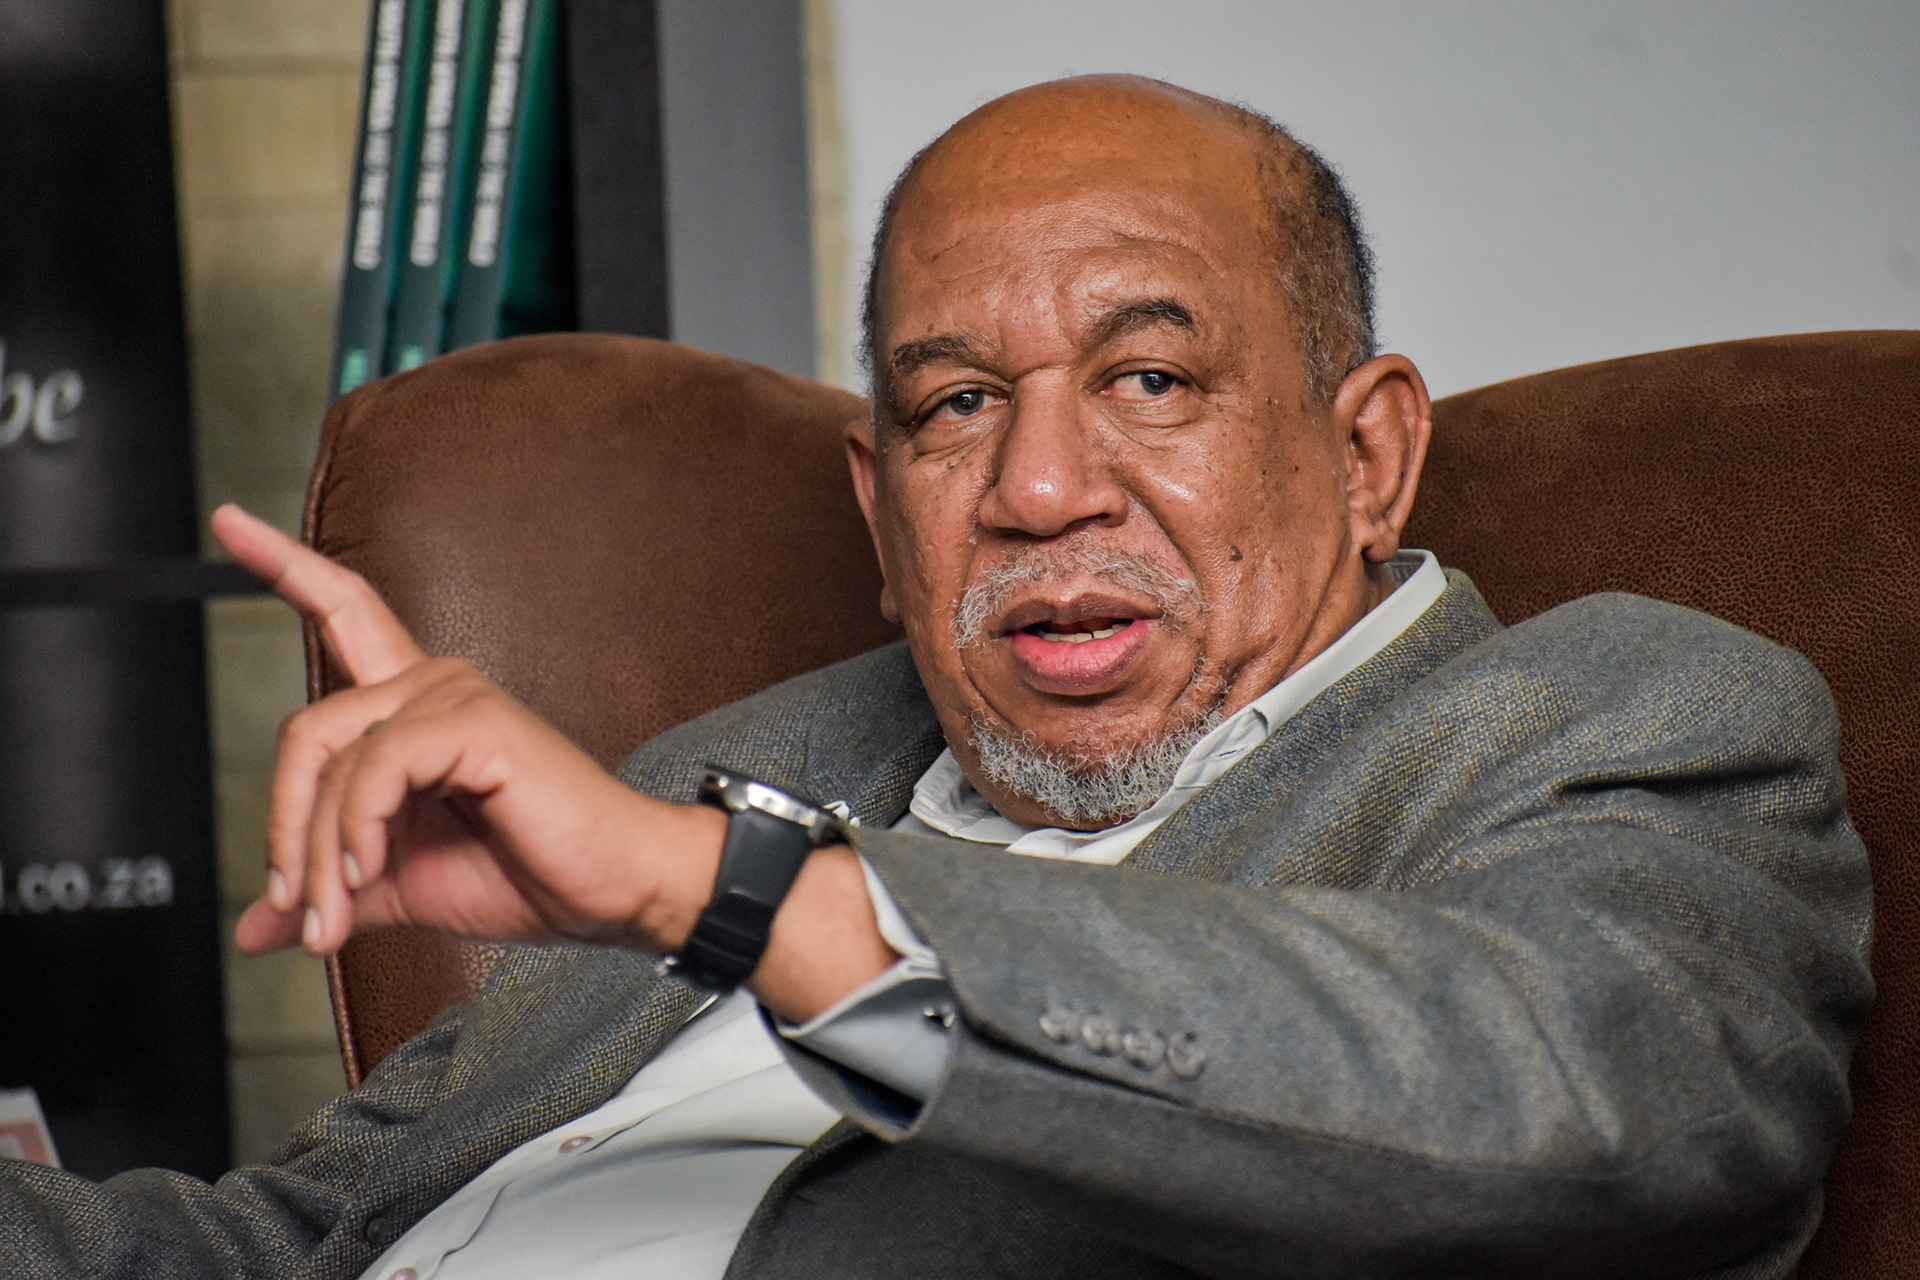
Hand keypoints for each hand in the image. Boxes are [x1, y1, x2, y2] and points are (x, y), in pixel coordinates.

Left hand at [213, 504, 721, 957]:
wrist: (613, 891)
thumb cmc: (526, 874)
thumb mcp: (401, 886)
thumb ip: (331, 890)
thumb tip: (256, 929)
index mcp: (415, 707)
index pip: (345, 612)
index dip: (286, 566)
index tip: (229, 519)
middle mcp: (432, 684)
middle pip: (304, 731)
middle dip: (286, 832)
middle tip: (300, 912)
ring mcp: (454, 695)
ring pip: (332, 760)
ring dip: (319, 856)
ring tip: (335, 921)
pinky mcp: (475, 722)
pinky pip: (375, 767)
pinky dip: (356, 830)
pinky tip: (373, 870)